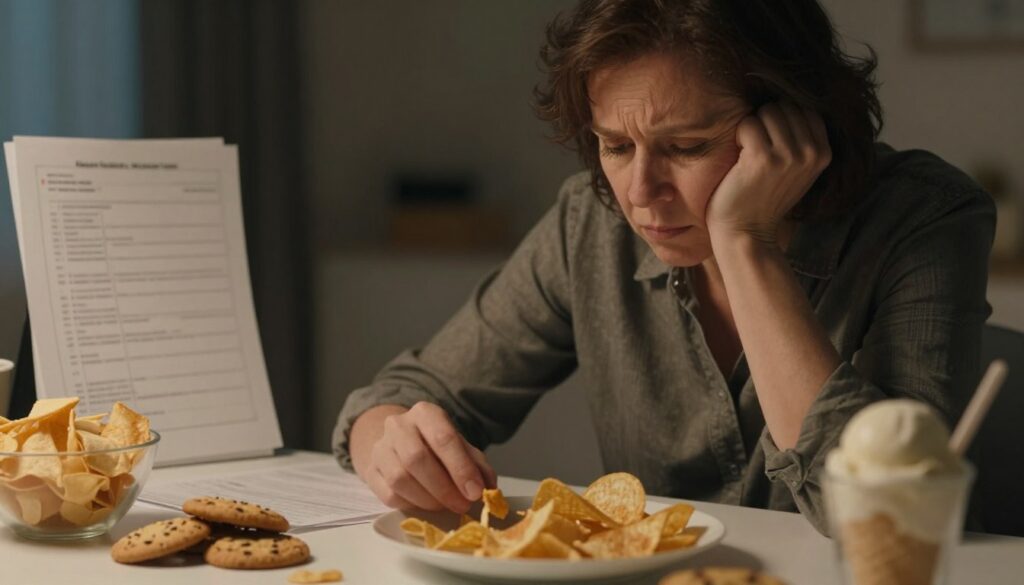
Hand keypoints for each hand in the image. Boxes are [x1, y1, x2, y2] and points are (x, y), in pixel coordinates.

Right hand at [357, 402, 496, 512]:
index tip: (476, 492)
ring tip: (445, 506)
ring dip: (428, 499)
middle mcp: (398, 426)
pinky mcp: (370, 471)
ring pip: (400, 479)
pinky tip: (426, 504)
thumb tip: (488, 490)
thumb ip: (477, 466)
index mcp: (425, 413)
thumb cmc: (436, 448)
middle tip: (462, 504)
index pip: (443, 438)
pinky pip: (389, 495)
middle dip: (444, 488)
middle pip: (417, 459)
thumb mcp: (461, 448)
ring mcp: (380, 448)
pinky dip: (412, 505)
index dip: (461, 468)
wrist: (400, 444)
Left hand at [705, 101, 830, 244]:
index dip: (780, 120)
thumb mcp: (795, 169)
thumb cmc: (763, 198)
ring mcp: (790, 155)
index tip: (770, 144)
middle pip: (784, 106)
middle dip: (764, 122)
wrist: (746, 233)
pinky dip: (738, 137)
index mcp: (824, 152)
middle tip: (755, 152)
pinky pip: (748, 124)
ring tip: (748, 155)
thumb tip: (792, 95)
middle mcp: (812, 152)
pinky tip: (739, 160)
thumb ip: (801, 138)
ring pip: (767, 111)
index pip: (804, 109)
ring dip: (751, 128)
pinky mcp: (764, 157)